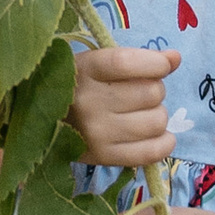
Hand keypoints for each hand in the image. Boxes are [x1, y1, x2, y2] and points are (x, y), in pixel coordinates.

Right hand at [70, 43, 176, 166]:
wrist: (39, 120)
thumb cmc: (77, 85)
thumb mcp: (97, 62)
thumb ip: (136, 59)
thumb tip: (175, 57)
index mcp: (84, 70)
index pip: (126, 63)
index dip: (155, 63)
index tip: (165, 64)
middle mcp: (89, 102)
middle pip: (150, 93)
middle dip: (155, 90)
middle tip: (141, 94)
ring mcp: (96, 133)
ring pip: (156, 121)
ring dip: (158, 115)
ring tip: (143, 114)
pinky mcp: (103, 157)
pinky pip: (150, 152)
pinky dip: (164, 143)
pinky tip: (159, 136)